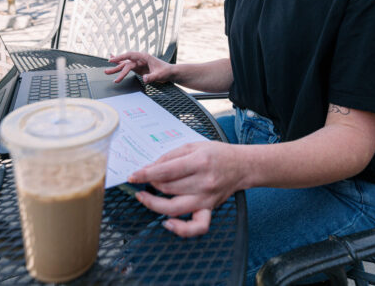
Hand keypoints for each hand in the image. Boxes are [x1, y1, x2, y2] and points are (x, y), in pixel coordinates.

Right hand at [106, 51, 173, 83]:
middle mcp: (139, 59)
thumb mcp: (160, 75)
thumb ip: (152, 77)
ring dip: (116, 68)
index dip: (120, 57)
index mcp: (144, 56)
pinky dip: (120, 65)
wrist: (169, 72)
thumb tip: (144, 78)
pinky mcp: (138, 68)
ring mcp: (138, 63)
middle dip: (116, 66)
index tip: (112, 60)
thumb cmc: (166, 71)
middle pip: (126, 62)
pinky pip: (127, 66)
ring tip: (106, 72)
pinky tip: (114, 63)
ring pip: (125, 65)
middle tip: (107, 70)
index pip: (130, 55)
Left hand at [129, 141, 243, 236]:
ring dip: (154, 204)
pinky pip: (196, 227)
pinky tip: (167, 223)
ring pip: (174, 208)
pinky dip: (180, 229)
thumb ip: (170, 156)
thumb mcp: (193, 146)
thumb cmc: (217, 154)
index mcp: (199, 162)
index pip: (166, 171)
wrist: (241, 166)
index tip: (132, 176)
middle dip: (150, 184)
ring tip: (144, 197)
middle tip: (142, 180)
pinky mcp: (209, 209)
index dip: (145, 174)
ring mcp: (206, 198)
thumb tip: (149, 168)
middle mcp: (203, 182)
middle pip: (167, 188)